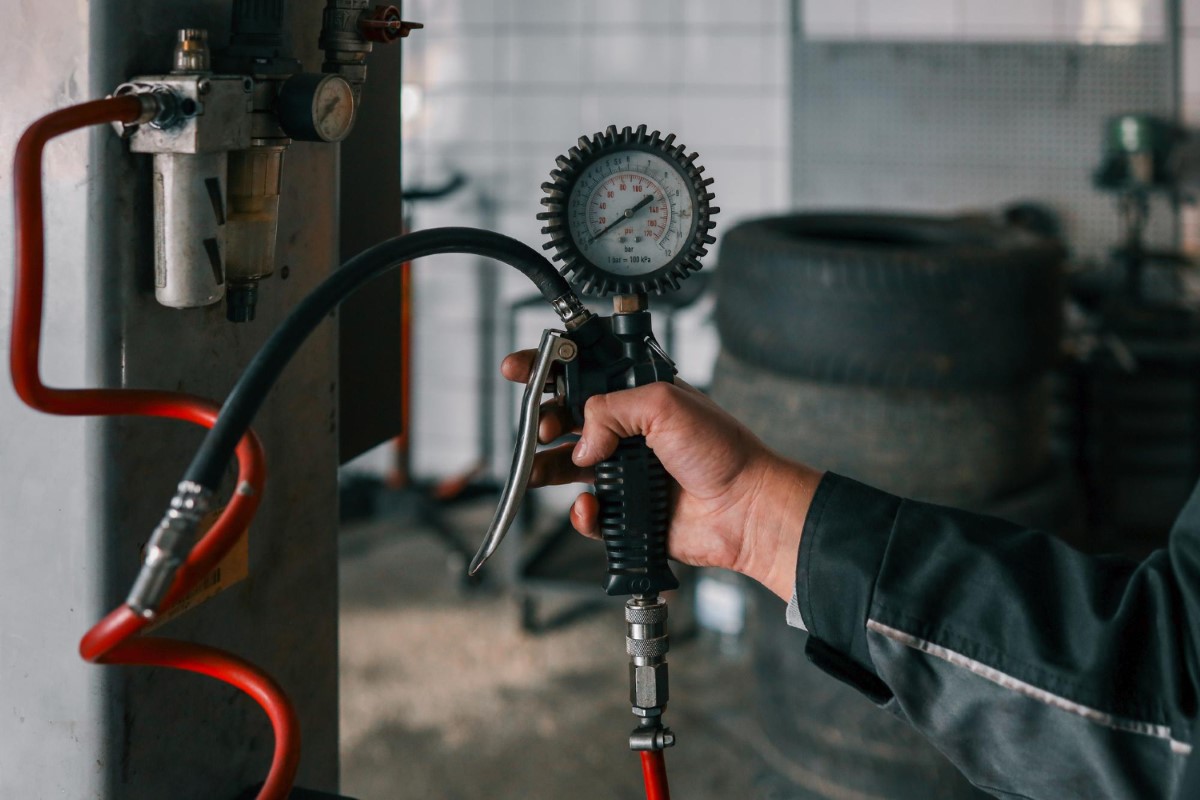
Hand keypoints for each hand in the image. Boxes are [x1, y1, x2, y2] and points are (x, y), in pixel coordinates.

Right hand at [501, 351, 822, 600]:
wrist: (745, 509)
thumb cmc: (722, 451)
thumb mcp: (664, 405)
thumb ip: (610, 410)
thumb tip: (582, 443)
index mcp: (639, 397)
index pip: (585, 375)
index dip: (548, 370)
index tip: (518, 369)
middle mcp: (629, 433)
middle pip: (566, 421)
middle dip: (544, 420)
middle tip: (542, 426)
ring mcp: (626, 472)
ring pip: (568, 467)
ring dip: (547, 467)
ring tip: (536, 468)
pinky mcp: (627, 511)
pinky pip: (589, 513)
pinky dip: (583, 512)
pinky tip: (591, 507)